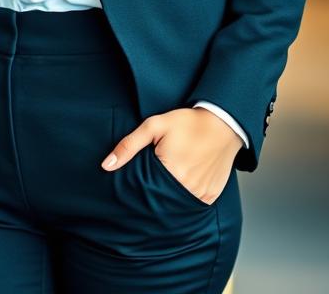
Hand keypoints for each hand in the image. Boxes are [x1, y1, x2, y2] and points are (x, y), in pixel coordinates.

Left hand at [100, 107, 242, 204]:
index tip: (139, 179)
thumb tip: (106, 165)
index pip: (145, 191)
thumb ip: (129, 145)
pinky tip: (184, 181)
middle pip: (160, 200)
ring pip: (176, 205)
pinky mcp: (210, 196)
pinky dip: (186, 197)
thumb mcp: (154, 125)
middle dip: (154, 192)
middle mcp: (187, 189)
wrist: (223, 122)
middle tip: (156, 175)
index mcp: (170, 173)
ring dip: (170, 196)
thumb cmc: (187, 122)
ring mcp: (200, 195)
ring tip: (170, 177)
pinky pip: (193, 204)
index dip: (139, 186)